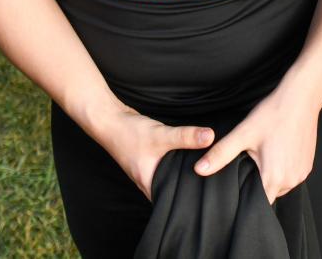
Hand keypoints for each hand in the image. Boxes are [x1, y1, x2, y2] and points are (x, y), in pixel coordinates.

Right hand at [96, 107, 214, 199]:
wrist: (109, 119)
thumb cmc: (129, 133)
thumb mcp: (161, 135)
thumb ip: (185, 136)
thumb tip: (210, 137)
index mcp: (149, 185)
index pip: (172, 202)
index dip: (189, 200)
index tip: (208, 195)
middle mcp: (148, 181)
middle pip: (173, 190)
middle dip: (190, 186)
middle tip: (212, 182)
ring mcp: (148, 170)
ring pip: (170, 177)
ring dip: (183, 172)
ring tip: (206, 169)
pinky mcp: (150, 159)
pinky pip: (168, 166)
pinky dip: (177, 162)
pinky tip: (189, 154)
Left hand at [192, 83, 320, 202]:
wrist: (300, 98)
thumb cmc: (273, 115)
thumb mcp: (243, 134)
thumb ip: (220, 154)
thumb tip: (199, 170)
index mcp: (275, 177)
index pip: (258, 204)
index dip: (246, 199)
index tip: (238, 187)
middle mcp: (291, 180)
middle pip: (268, 194)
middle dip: (256, 184)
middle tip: (248, 163)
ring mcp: (302, 173)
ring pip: (280, 186)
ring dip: (269, 176)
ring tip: (261, 155)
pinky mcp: (307, 165)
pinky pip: (291, 175)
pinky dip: (281, 169)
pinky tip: (274, 151)